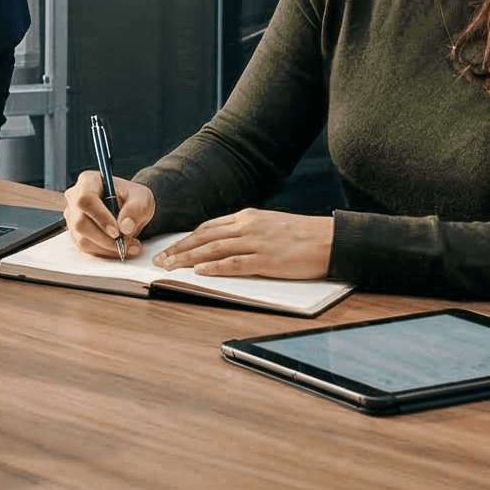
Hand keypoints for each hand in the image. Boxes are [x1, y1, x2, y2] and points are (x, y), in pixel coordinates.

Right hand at [63, 170, 153, 257]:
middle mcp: (74, 198)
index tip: (117, 232)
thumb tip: (125, 227)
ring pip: (82, 239)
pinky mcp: (75, 233)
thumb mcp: (143, 198)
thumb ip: (137, 209)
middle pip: (80, 223)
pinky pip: (85, 248)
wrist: (128, 208)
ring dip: (106, 248)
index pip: (85, 200)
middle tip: (126, 243)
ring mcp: (72, 217)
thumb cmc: (132, 198)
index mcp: (88, 181)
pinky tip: (119, 249)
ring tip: (129, 247)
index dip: (100, 217)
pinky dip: (104, 252)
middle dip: (105, 239)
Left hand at [151, 209, 333, 279]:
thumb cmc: (302, 235)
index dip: (186, 238)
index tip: (170, 248)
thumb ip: (248, 231)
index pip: (208, 227)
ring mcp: (256, 242)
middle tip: (160, 260)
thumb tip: (226, 242)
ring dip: (188, 259)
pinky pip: (234, 263)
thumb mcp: (269, 224)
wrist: (329, 239)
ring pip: (213, 250)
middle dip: (179, 249)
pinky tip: (199, 272)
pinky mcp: (266, 259)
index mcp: (247, 217)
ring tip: (171, 267)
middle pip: (204, 237)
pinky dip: (214, 268)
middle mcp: (247, 226)